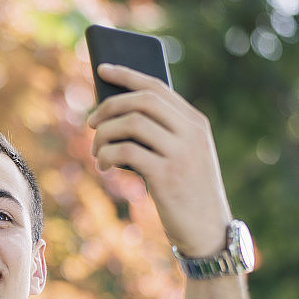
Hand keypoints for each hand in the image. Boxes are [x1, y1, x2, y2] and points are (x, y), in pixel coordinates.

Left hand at [87, 64, 232, 256]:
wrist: (208, 229)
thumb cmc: (185, 191)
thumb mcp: (179, 156)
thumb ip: (158, 134)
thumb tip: (113, 115)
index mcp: (195, 122)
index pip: (156, 87)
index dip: (126, 75)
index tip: (101, 68)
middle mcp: (191, 132)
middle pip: (141, 100)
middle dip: (108, 107)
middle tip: (90, 123)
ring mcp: (180, 152)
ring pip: (131, 123)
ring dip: (104, 136)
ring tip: (97, 152)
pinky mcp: (166, 174)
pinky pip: (125, 151)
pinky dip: (107, 156)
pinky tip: (104, 166)